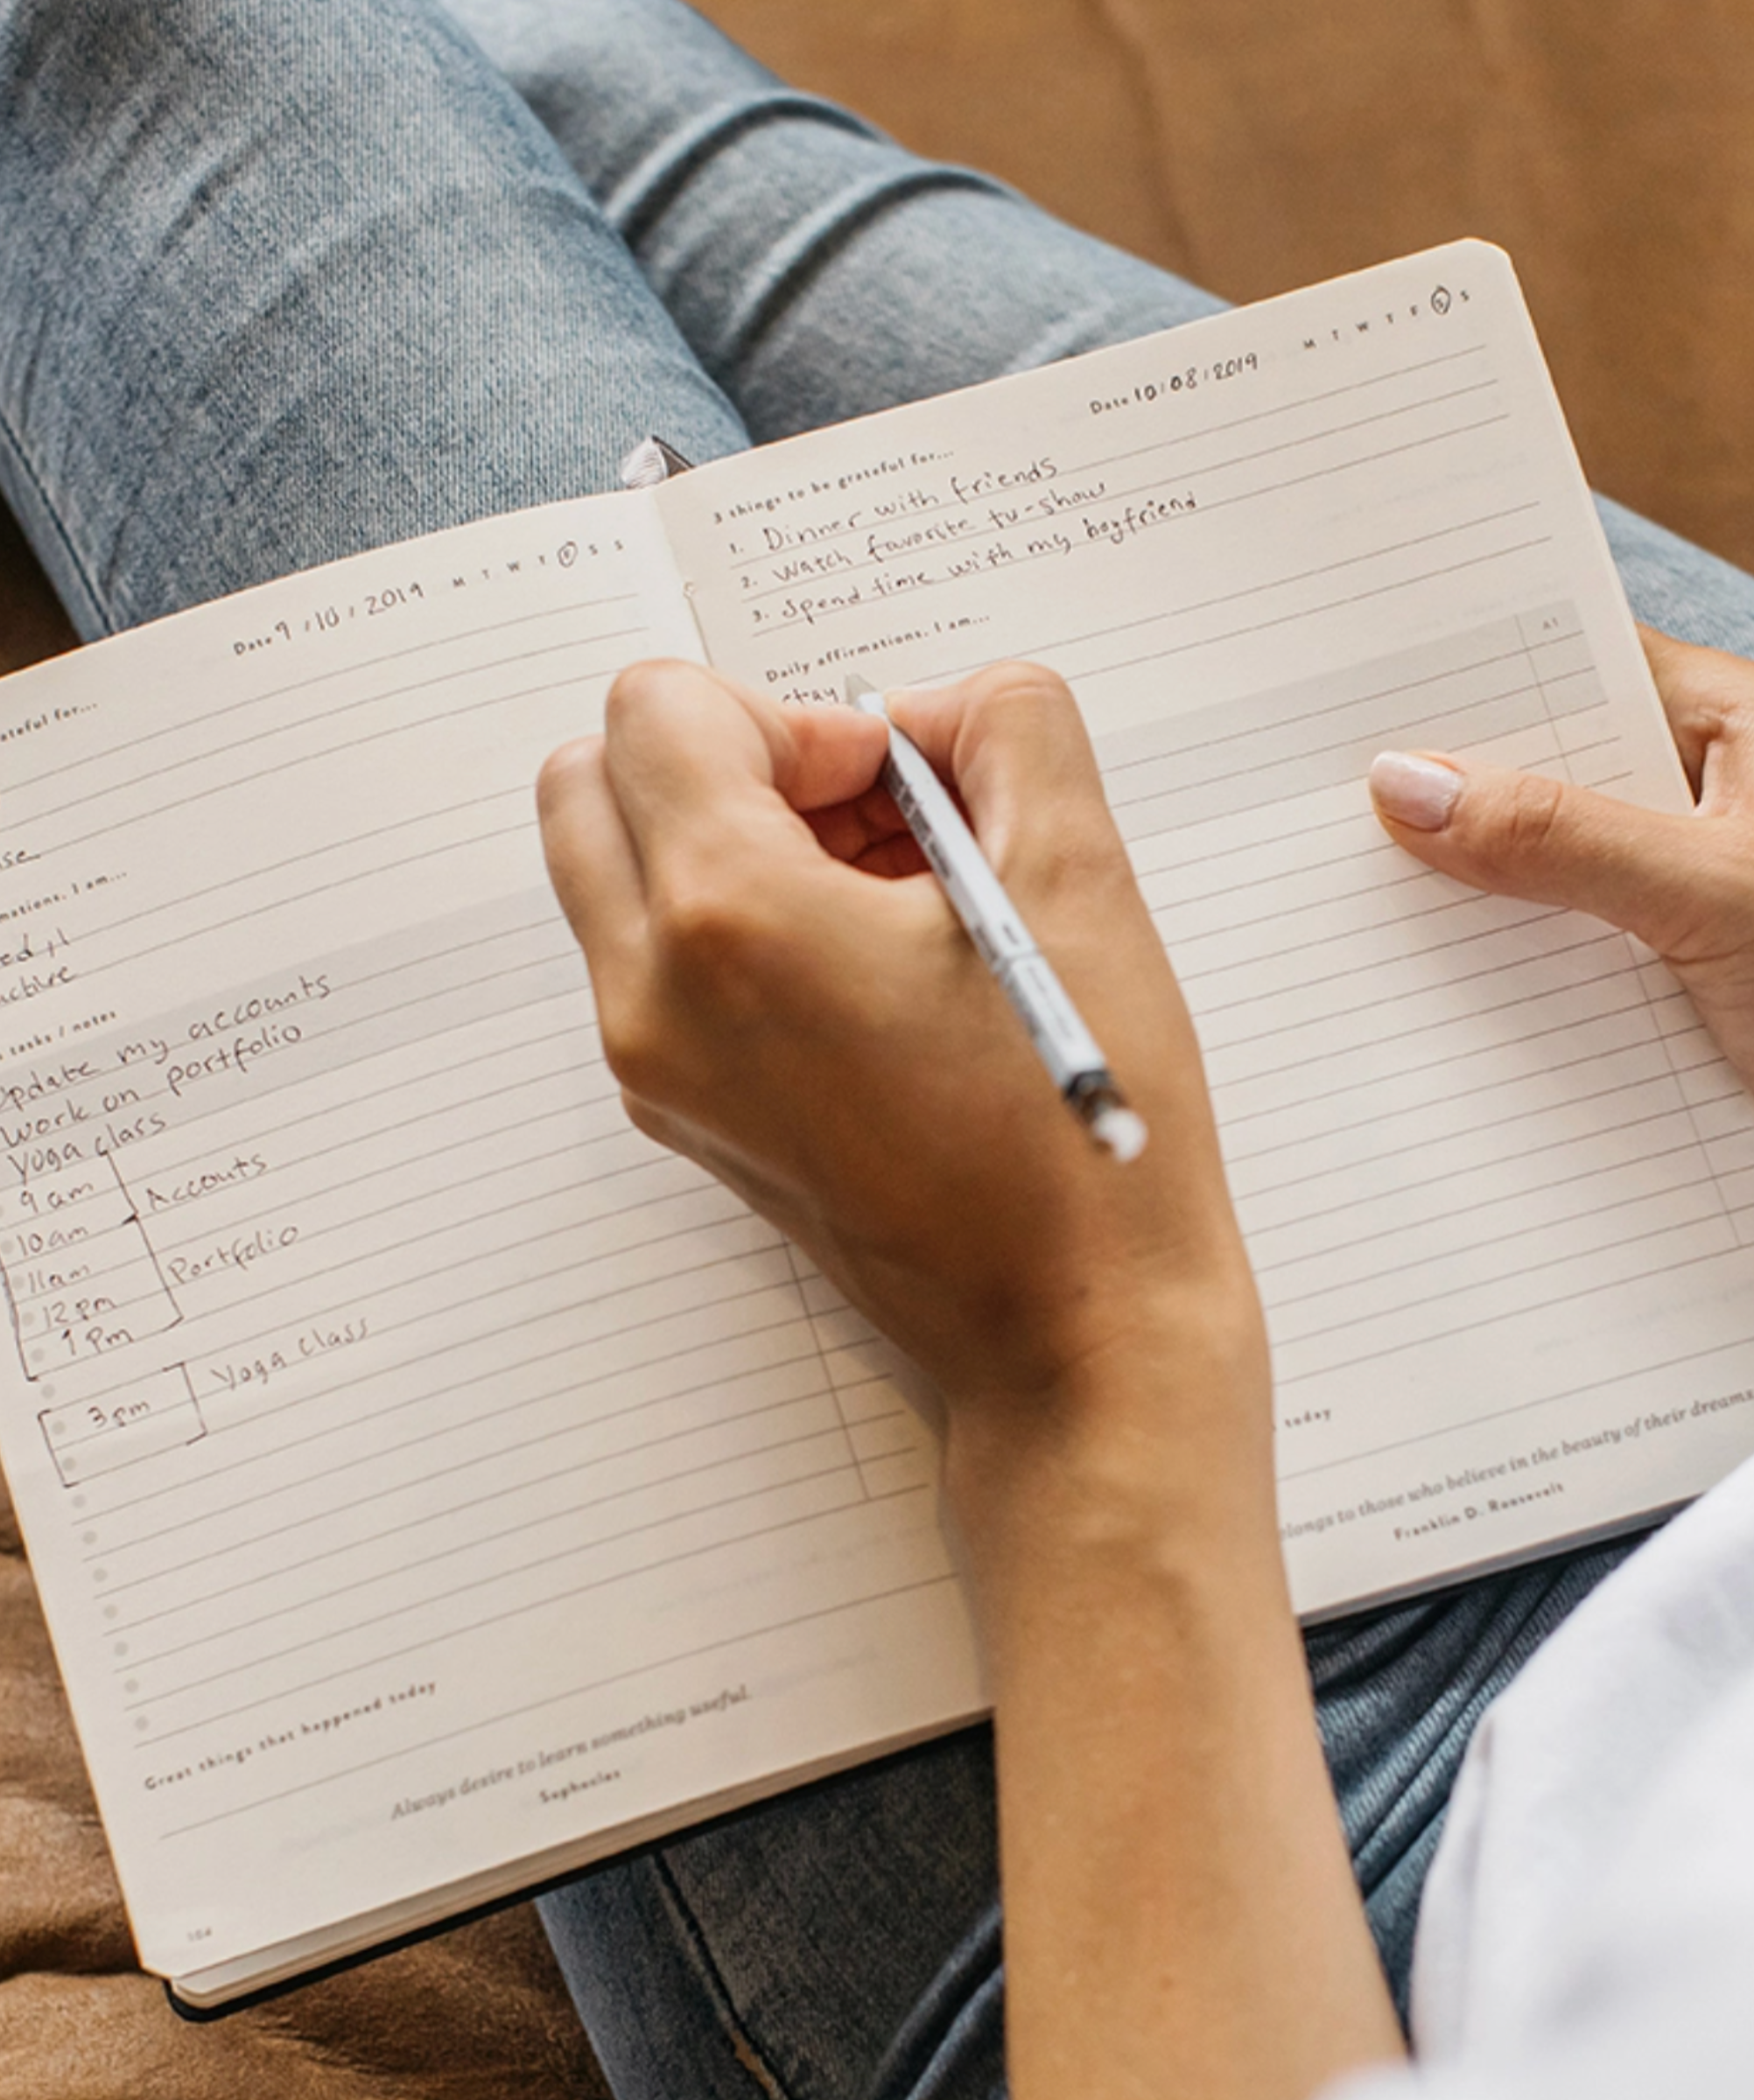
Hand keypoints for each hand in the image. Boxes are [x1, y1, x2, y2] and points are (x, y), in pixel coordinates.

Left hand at [537, 659, 1263, 1449]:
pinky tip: (872, 968)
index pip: (657, 708)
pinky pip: (653, 965)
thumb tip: (938, 711)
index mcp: (729, 921)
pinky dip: (733, 927)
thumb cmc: (1080, 1140)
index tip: (887, 777)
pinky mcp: (682, 1117)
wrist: (1071, 1335)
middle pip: (590, 779)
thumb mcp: (1082, 880)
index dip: (790, 711)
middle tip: (860, 814)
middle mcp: (654, 997)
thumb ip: (1009, 725)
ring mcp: (653, 1070)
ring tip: (885, 896)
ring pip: (613, 873)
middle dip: (724, 760)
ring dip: (726, 840)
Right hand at [1370, 628, 1753, 1088]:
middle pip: (1540, 774)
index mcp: (1733, 727)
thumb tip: (1409, 785)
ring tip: (1342, 914)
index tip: (1344, 697)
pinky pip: (1559, 962)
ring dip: (1466, 907)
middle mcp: (1703, 798)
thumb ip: (1564, 839)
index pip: (1566, 667)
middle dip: (1440, 804)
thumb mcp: (1713, 895)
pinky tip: (1425, 1002)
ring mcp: (1679, 892)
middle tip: (1310, 814)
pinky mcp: (1667, 981)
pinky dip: (1502, 981)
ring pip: (1541, 877)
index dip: (1460, 678)